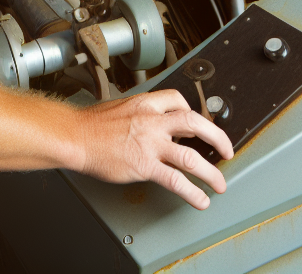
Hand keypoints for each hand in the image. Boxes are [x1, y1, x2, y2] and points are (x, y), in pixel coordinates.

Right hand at [72, 89, 233, 209]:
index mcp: (146, 103)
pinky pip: (175, 180)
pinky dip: (192, 191)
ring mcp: (150, 143)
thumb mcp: (121, 106)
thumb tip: (154, 122)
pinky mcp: (144, 165)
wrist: (75, 136)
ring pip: (190, 156)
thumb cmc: (92, 124)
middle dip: (216, 137)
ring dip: (210, 172)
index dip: (193, 111)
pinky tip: (200, 199)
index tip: (199, 124)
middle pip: (194, 122)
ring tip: (219, 183)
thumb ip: (141, 114)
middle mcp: (152, 120)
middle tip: (226, 149)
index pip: (179, 101)